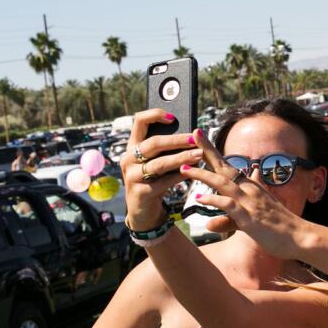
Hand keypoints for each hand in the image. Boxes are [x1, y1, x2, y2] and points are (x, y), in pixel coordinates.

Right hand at [120, 110, 203, 228]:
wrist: (143, 212)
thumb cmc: (153, 181)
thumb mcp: (155, 163)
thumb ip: (165, 150)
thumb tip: (191, 135)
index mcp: (132, 147)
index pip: (139, 122)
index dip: (155, 115)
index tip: (173, 117)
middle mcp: (128, 159)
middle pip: (153, 143)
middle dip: (176, 140)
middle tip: (195, 139)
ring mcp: (132, 176)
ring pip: (160, 164)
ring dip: (181, 158)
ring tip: (199, 155)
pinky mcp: (140, 193)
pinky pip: (163, 182)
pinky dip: (179, 176)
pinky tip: (191, 172)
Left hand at [183, 129, 311, 261]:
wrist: (300, 236)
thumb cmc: (280, 227)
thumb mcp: (257, 213)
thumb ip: (235, 212)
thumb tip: (222, 207)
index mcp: (251, 187)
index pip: (228, 166)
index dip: (214, 153)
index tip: (201, 139)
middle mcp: (249, 189)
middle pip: (224, 166)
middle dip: (207, 150)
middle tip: (193, 134)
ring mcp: (250, 202)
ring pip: (223, 183)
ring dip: (203, 175)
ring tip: (184, 169)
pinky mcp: (249, 217)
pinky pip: (229, 205)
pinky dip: (213, 201)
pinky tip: (199, 199)